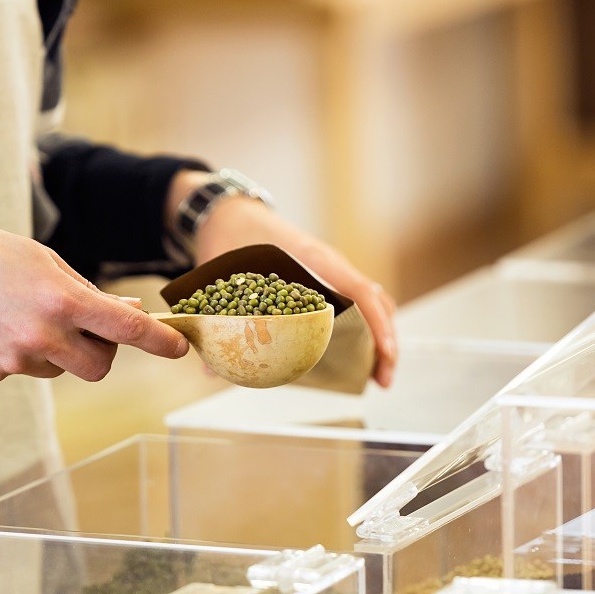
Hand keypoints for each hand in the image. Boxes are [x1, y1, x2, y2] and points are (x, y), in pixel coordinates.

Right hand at [0, 219, 188, 382]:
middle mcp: (42, 336)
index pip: (128, 330)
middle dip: (100, 350)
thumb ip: (89, 293)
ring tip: (23, 316)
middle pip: (98, 366)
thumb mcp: (45, 261)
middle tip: (86, 328)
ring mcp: (14, 360)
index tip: (179, 348)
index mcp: (62, 300)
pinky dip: (19, 354)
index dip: (160, 341)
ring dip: (57, 350)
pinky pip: (22, 370)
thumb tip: (129, 315)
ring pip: (59, 369)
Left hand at [179, 175, 396, 386]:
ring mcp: (330, 271)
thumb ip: (218, 320)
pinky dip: (362, 329)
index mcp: (313, 259)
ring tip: (374, 374)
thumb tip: (209, 369)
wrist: (230, 213)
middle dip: (385, 342)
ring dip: (377, 338)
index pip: (359, 292)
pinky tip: (354, 356)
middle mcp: (329, 265)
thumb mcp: (223, 276)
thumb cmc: (232, 238)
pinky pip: (354, 304)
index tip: (383, 354)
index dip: (377, 325)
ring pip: (369, 304)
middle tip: (382, 380)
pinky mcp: (323, 280)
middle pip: (375, 302)